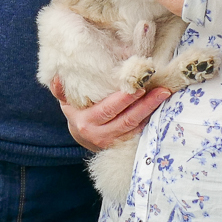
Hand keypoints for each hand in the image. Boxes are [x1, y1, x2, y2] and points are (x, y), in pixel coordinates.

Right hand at [50, 76, 168, 150]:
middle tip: (160, 90)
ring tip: (164, 94)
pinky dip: (150, 120)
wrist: (82, 135)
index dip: (124, 100)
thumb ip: (61, 90)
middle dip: (145, 105)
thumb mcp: (67, 101)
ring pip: (135, 127)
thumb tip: (57, 77)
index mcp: (85, 122)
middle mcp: (100, 135)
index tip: (139, 87)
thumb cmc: (77, 111)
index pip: (108, 110)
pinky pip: (139, 133)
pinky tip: (162, 108)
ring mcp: (113, 142)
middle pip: (126, 120)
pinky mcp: (124, 145)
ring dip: (151, 111)